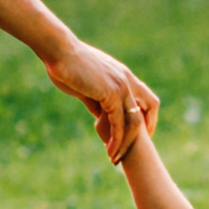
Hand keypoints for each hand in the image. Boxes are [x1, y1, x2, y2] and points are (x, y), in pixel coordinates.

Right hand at [43, 36, 157, 161]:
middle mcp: (127, 80)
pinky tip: (109, 150)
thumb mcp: (86, 86)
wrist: (59, 51)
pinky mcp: (111, 93)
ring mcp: (121, 86)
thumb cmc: (67, 65)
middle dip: (143, 132)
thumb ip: (96, 101)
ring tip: (115, 158)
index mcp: (123, 75)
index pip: (146, 98)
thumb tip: (100, 116)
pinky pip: (119, 123)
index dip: (147, 116)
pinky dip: (116, 139)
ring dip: (126, 143)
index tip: (139, 134)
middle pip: (148, 109)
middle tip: (132, 151)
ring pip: (134, 121)